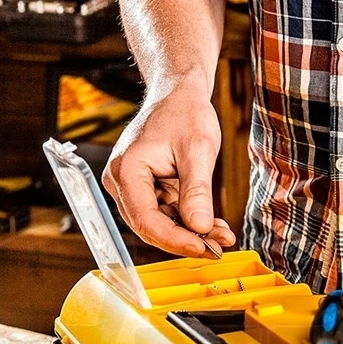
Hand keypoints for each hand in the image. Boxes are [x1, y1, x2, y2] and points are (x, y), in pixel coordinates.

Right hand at [102, 78, 237, 256]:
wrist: (178, 94)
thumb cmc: (184, 113)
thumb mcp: (197, 150)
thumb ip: (197, 191)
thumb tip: (200, 228)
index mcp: (126, 170)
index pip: (147, 220)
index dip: (175, 240)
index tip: (204, 248)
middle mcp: (120, 181)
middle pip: (150, 227)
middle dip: (186, 240)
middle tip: (219, 248)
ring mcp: (130, 187)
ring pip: (159, 224)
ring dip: (190, 233)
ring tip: (222, 235)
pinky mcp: (144, 189)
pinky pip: (164, 214)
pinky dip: (188, 221)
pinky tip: (211, 225)